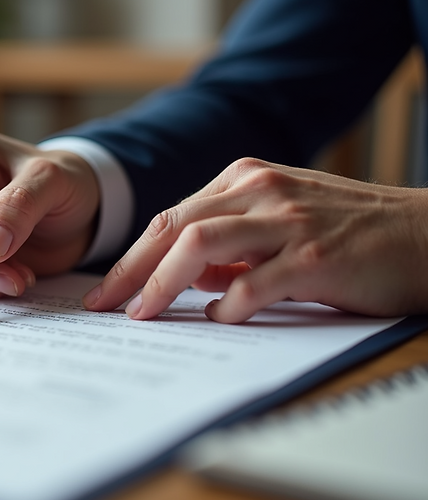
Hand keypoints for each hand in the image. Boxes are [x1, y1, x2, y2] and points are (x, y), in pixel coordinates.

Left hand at [83, 157, 427, 322]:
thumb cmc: (349, 234)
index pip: (169, 219)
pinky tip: (220, 319)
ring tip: (145, 315)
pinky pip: (253, 282)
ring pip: (200, 244)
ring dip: (163, 283)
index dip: (130, 258)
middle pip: (172, 228)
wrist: (426, 234)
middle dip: (130, 272)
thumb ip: (231, 246)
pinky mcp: (314, 256)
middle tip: (104, 308)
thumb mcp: (279, 226)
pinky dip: (227, 305)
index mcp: (244, 180)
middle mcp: (259, 191)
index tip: (104, 293)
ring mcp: (287, 220)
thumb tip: (186, 278)